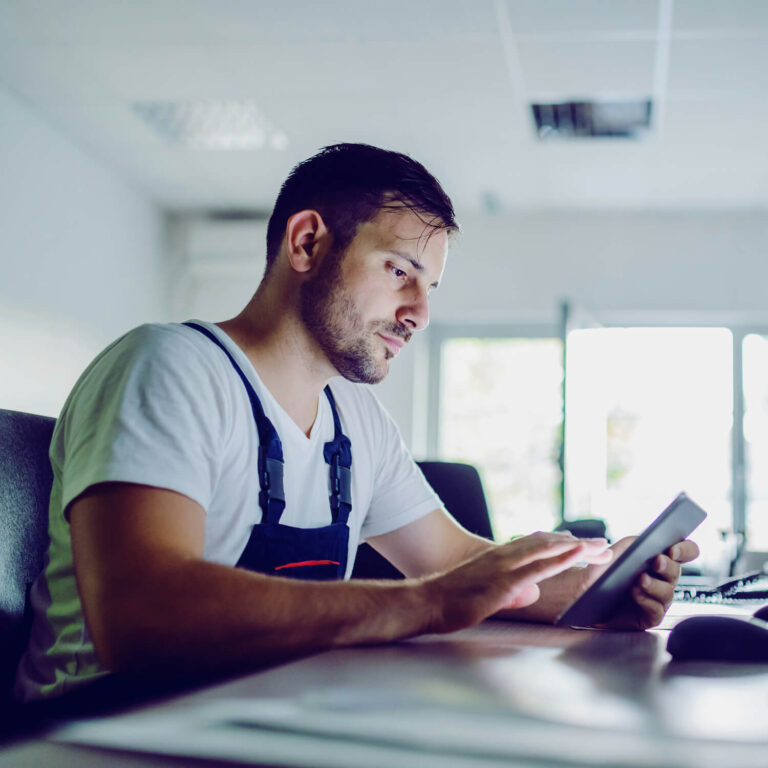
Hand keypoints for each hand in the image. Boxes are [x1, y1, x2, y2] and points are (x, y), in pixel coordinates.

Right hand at [423, 532, 611, 634]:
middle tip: (603, 546)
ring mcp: (504, 566)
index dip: (561, 544)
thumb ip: (510, 591)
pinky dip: (561, 557)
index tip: (582, 544)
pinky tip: (578, 552)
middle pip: (548, 544)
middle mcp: (504, 556)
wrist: (427, 602)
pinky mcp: (504, 581)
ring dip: (577, 546)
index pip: (536, 546)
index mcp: (499, 558)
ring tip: (601, 546)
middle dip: (577, 544)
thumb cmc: (450, 601)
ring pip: (547, 549)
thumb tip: (531, 593)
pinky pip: (538, 566)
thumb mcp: (486, 595)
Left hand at [590, 536, 699, 629]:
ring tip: (641, 579)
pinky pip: (656, 610)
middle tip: (657, 561)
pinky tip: (635, 593)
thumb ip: (630, 543)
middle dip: (668, 566)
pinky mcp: (648, 616)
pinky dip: (647, 600)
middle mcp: (662, 578)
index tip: (673, 548)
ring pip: (668, 592)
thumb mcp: (614, 551)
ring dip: (655, 584)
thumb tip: (643, 541)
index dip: (685, 549)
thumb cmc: (601, 570)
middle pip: (677, 571)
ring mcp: (657, 598)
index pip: (686, 552)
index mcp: (659, 558)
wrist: (585, 592)